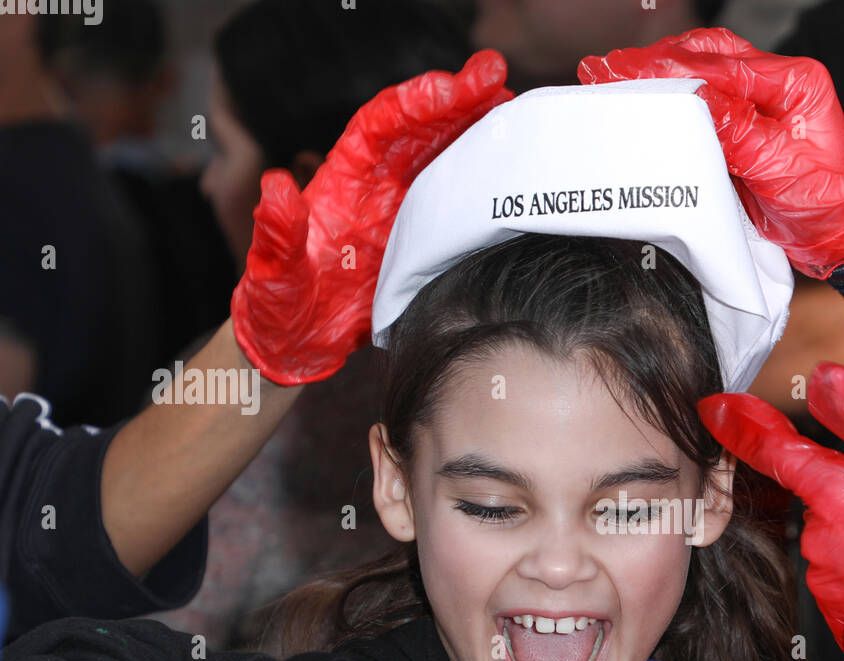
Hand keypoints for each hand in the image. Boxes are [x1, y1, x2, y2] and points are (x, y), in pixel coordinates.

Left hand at [231, 51, 510, 384]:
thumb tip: (276, 189)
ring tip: (512, 108)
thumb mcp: (272, 272)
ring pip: (441, 155)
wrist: (297, 341)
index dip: (420, 101)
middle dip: (459, 99)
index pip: (383, 124)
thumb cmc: (277, 305)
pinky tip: (507, 167)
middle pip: (421, 128)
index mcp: (342, 180)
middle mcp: (374, 183)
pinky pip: (452, 197)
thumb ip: (276, 234)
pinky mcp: (417, 235)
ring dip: (476, 129)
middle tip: (498, 78)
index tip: (457, 86)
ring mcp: (399, 208)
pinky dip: (479, 177)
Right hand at [579, 28, 843, 278]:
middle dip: (654, 62)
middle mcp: (776, 83)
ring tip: (612, 77)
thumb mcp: (781, 168)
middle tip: (605, 69)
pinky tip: (642, 99)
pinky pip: (704, 102)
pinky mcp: (745, 125)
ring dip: (658, 74)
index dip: (670, 69)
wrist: (843, 235)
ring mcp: (760, 101)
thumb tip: (695, 99)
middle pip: (706, 55)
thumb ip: (738, 132)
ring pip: (702, 71)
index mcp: (793, 83)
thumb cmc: (827, 203)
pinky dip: (671, 98)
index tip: (625, 72)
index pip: (721, 68)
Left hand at [698, 362, 843, 660]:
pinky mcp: (834, 609)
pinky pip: (843, 569)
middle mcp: (816, 536)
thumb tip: (823, 380)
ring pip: (835, 531)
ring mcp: (822, 578)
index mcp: (836, 494)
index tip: (713, 407)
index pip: (771, 448)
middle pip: (820, 491)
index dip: (739, 424)